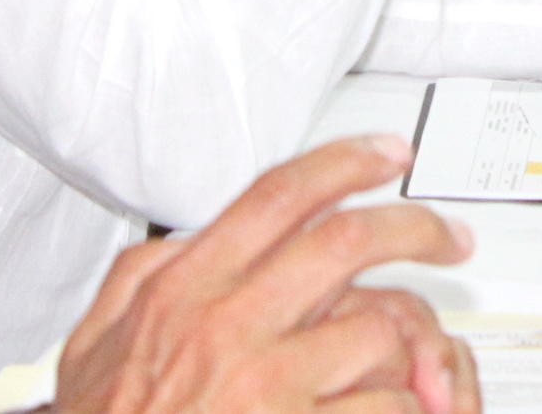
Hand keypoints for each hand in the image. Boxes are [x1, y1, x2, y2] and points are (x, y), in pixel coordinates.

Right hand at [55, 137, 479, 413]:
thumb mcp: (94, 343)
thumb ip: (140, 280)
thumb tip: (185, 239)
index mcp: (182, 291)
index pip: (277, 196)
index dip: (345, 162)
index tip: (388, 153)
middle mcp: (226, 326)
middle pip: (345, 241)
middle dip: (414, 226)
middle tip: (447, 236)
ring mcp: (266, 386)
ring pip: (376, 326)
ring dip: (402, 339)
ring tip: (406, 356)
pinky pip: (384, 404)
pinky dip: (399, 404)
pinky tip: (387, 407)